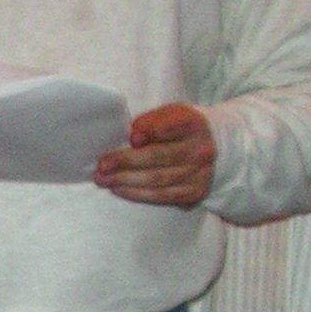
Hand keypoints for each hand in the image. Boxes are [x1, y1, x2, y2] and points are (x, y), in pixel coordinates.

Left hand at [98, 103, 215, 205]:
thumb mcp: (166, 116)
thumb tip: (131, 137)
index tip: (131, 137)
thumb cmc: (176, 130)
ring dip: (125, 181)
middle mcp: (201, 150)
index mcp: (193, 124)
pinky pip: (161, 196)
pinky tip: (119, 189)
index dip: (152, 131)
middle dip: (126, 161)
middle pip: (159, 156)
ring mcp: (201, 173)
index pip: (171, 127)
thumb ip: (149, 122)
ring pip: (158, 180)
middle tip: (102, 165)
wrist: (209, 148)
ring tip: (103, 179)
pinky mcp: (195, 192)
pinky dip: (137, 193)